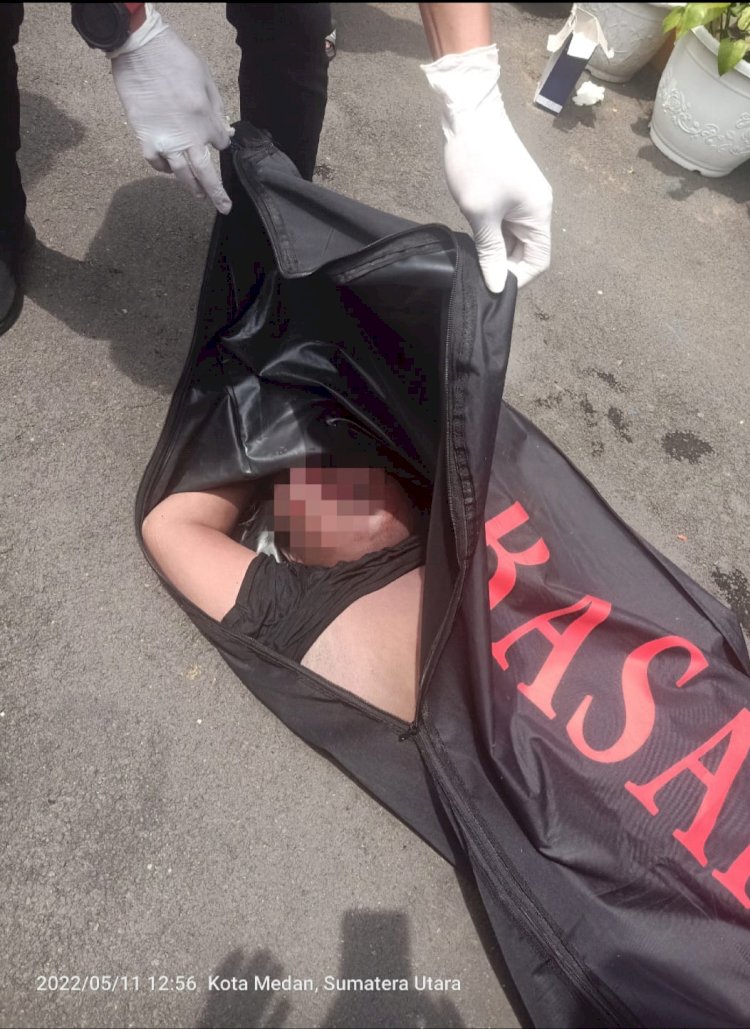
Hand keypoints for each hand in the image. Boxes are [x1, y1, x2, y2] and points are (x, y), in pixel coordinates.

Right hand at [109, 9, 232, 213]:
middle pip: (206, 174)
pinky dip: (164, 168)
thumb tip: (223, 129)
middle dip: (217, 193)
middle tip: (224, 207)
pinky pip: (157, 163)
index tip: (220, 141)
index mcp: (206, 121)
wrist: (141, 50)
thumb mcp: (206, 80)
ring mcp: (165, 141)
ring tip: (200, 196)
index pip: (221, 144)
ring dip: (192, 188)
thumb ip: (216, 108)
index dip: (221, 142)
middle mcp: (188, 137)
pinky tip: (170, 169)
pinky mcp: (145, 139)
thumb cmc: (176, 59)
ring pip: (182, 174)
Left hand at [422, 45, 551, 292]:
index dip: (516, 278)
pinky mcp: (509, 191)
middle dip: (504, 266)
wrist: (470, 114)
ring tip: (472, 255)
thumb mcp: (481, 214)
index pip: (538, 262)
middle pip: (527, 251)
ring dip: (496, 250)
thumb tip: (497, 286)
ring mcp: (523, 199)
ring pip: (514, 239)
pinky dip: (492, 234)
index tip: (490, 285)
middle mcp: (537, 208)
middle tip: (475, 272)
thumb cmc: (477, 163)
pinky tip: (473, 236)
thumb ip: (491, 252)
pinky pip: (506, 224)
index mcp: (539, 214)